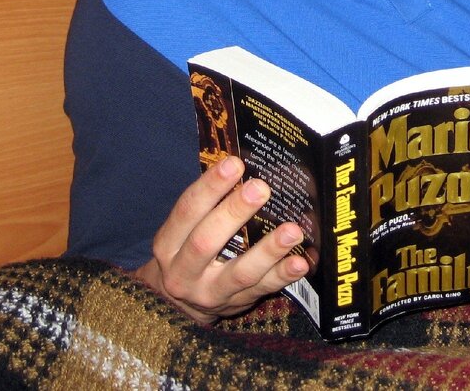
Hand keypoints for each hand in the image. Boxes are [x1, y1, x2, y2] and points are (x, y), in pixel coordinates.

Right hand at [133, 155, 309, 323]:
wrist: (179, 305)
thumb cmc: (188, 251)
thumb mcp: (184, 231)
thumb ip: (208, 205)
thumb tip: (242, 168)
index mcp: (168, 244)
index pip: (187, 211)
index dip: (210, 186)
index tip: (234, 164)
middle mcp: (183, 272)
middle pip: (207, 242)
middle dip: (235, 213)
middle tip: (261, 188)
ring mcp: (210, 292)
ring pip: (240, 272)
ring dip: (268, 250)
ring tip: (292, 230)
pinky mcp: (235, 305)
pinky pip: (262, 290)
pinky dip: (283, 276)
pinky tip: (300, 262)